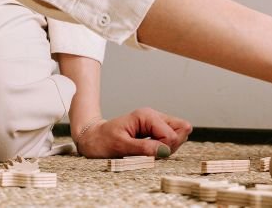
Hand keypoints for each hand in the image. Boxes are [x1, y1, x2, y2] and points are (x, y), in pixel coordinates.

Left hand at [73, 107, 191, 158]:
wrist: (91, 138)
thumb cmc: (102, 141)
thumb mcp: (120, 147)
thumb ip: (144, 149)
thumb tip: (165, 151)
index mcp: (147, 116)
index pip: (172, 135)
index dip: (163, 149)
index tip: (147, 155)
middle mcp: (154, 116)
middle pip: (180, 132)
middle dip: (168, 147)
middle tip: (148, 152)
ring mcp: (155, 123)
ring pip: (177, 135)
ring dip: (166, 148)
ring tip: (146, 151)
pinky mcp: (155, 130)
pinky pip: (169, 139)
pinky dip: (162, 149)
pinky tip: (149, 150)